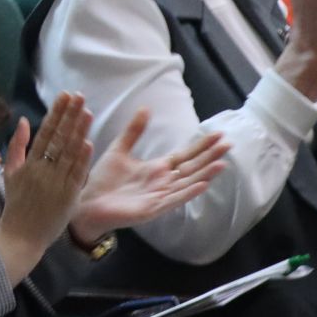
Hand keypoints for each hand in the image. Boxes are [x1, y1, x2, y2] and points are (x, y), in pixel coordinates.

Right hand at [0, 95, 93, 282]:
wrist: (21, 236)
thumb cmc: (16, 204)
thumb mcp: (10, 173)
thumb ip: (16, 146)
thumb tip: (22, 121)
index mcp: (28, 163)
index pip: (45, 132)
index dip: (56, 113)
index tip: (65, 96)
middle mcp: (42, 170)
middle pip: (59, 138)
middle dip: (70, 115)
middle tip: (80, 96)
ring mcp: (56, 183)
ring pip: (70, 153)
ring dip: (79, 132)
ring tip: (88, 112)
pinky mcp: (68, 197)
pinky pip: (76, 175)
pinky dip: (82, 159)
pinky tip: (88, 142)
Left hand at [70, 108, 227, 245]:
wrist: (87, 203)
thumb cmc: (103, 179)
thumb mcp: (119, 149)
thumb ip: (134, 131)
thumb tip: (145, 107)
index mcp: (157, 168)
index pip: (185, 155)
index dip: (201, 146)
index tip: (217, 135)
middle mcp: (163, 182)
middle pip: (192, 168)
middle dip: (210, 157)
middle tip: (228, 144)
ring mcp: (160, 196)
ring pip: (188, 183)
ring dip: (205, 174)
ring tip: (222, 164)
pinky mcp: (152, 209)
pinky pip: (174, 199)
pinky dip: (189, 192)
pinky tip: (202, 184)